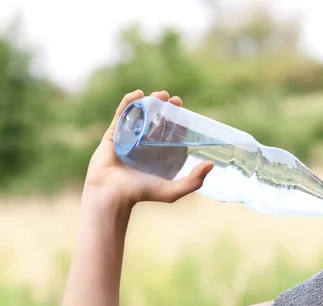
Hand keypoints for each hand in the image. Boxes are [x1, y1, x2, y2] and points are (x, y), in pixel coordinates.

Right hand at [83, 90, 213, 207]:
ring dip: (150, 102)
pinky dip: (129, 102)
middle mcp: (145, 147)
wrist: (111, 193)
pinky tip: (138, 94)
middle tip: (175, 100)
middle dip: (167, 109)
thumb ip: (194, 181)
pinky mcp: (114, 134)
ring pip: (141, 116)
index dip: (179, 123)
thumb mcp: (172, 191)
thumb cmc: (141, 193)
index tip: (185, 113)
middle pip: (158, 123)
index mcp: (159, 158)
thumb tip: (211, 164)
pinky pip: (121, 114)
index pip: (172, 136)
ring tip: (160, 94)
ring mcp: (129, 139)